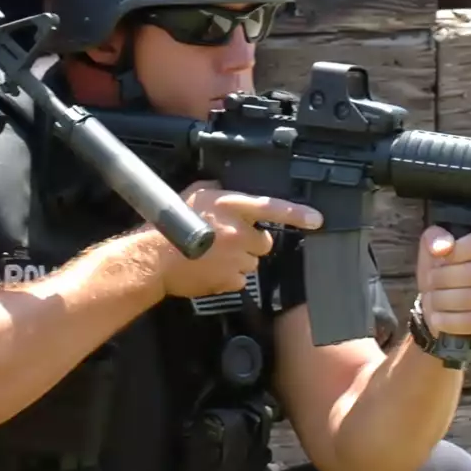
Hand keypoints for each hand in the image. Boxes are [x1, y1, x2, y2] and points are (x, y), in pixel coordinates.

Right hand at [151, 181, 323, 299]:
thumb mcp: (194, 194)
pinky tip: (209, 269)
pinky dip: (228, 277)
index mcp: (231, 207)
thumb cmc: (168, 224)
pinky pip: (239, 280)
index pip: (272, 207)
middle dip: (251, 242)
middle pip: (264, 242)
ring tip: (213, 255)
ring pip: (251, 262)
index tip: (317, 220)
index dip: (297, 214)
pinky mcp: (230, 281)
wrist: (153, 258)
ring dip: (239, 260)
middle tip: (229, 240)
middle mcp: (238, 232)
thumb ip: (217, 190)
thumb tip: (225, 189)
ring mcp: (236, 259)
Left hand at [414, 228, 470, 347]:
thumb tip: (442, 247)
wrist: (443, 303)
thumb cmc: (443, 269)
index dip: (460, 250)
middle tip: (430, 280)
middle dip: (445, 277)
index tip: (439, 255)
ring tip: (432, 299)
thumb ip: (435, 238)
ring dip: (443, 299)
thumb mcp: (434, 247)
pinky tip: (438, 318)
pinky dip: (449, 321)